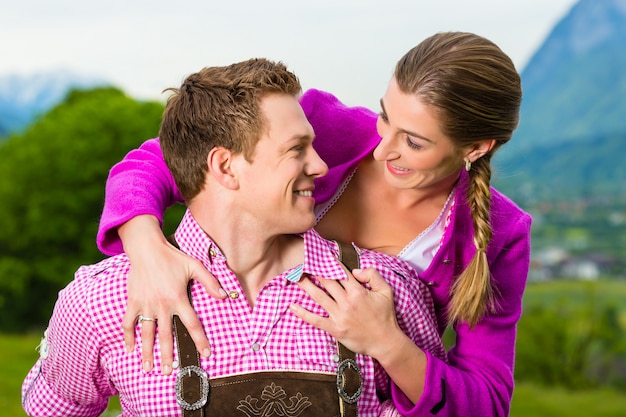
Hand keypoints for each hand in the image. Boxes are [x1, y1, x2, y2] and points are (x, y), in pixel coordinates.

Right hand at [119, 215, 225, 373]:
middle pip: (166, 336)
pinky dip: (128, 337)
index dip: (200, 340)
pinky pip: (128, 323)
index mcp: (178, 298)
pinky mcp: (133, 302)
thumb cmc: (172, 257)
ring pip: (146, 334)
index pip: (192, 324)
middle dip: (168, 356)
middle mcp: (162, 305)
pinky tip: (130, 349)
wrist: (146, 249)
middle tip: (169, 373)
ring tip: (148, 369)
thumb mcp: (195, 266)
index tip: (206, 354)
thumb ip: (210, 282)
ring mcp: (145, 305)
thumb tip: (225, 296)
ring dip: (147, 353)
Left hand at [290, 267, 402, 358]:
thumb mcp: (386, 291)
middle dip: (314, 271)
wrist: (385, 342)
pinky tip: (293, 307)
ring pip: (319, 297)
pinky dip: (303, 313)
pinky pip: (316, 320)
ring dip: (306, 286)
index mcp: (358, 291)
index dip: (329, 263)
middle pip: (326, 282)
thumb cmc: (385, 316)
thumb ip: (373, 275)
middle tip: (304, 264)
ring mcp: (339, 315)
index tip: (320, 256)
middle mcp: (346, 301)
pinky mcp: (335, 329)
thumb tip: (355, 271)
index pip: (340, 273)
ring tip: (296, 278)